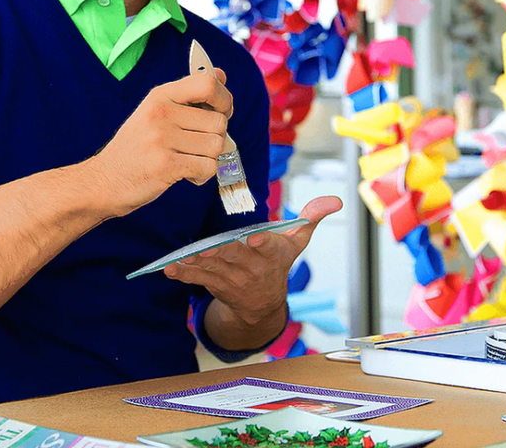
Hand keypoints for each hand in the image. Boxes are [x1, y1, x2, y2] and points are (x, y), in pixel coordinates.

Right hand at [90, 71, 233, 216]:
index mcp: (160, 95)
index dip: (224, 99)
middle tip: (196, 146)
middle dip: (216, 137)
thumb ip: (189, 95)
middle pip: (219, 121)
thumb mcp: (156, 112)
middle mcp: (161, 112)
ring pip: (216, 146)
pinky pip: (208, 167)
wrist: (104, 180)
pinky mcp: (166, 165)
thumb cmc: (135, 148)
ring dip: (208, 158)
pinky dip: (202, 175)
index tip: (221, 112)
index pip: (207, 83)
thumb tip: (221, 74)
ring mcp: (162, 138)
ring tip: (186, 160)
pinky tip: (185, 174)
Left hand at [163, 196, 342, 346]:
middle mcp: (252, 268)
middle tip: (210, 247)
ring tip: (183, 257)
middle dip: (223, 253)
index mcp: (272, 254)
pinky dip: (182, 274)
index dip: (262, 243)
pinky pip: (196, 279)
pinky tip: (170, 268)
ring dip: (198, 264)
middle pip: (236, 258)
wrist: (261, 305)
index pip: (268, 248)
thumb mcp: (297, 242)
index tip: (255, 238)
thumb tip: (336, 199)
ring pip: (213, 269)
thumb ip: (312, 218)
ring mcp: (231, 279)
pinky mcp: (213, 284)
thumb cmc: (277, 263)